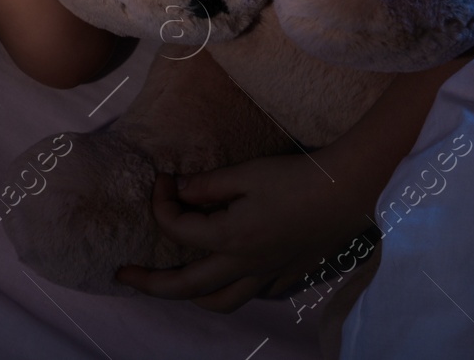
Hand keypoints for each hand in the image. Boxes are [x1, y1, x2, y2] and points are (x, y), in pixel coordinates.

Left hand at [114, 153, 373, 313]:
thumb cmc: (297, 177)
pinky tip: (228, 275)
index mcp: (230, 237)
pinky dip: (231, 291)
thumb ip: (207, 185)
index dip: (160, 204)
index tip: (162, 180)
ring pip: (221, 302)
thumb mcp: (246, 173)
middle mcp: (245, 264)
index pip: (177, 228)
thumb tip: (178, 189)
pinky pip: (252, 295)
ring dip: (191, 296)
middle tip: (124, 275)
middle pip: (187, 287)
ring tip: (173, 284)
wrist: (349, 191)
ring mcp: (268, 274)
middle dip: (150, 283)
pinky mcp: (288, 274)